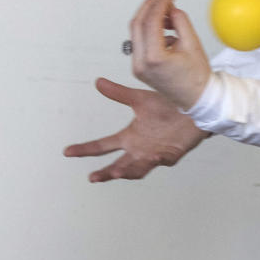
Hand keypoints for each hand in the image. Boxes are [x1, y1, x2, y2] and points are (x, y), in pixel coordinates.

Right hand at [64, 77, 207, 181]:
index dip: (86, 150)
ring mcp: (154, 154)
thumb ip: (118, 93)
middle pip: (118, 165)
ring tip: (116, 172)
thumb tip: (98, 82)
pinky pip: (160, 161)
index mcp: (130, 136)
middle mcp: (139, 148)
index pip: (103, 145)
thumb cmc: (168, 105)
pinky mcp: (170, 154)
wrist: (191, 108)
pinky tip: (150, 158)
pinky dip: (154, 161)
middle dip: (106, 172)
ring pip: (137, 169)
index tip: (68, 151)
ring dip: (127, 171)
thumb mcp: (139, 99)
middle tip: (93, 177)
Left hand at [129, 0, 211, 110]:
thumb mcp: (192, 43)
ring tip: (169, 17)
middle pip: (137, 24)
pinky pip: (139, 42)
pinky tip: (167, 32)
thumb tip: (170, 7)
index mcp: (154, 58)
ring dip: (149, 18)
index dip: (161, 3)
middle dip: (149, 6)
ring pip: (136, 32)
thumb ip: (180, 20)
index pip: (151, 21)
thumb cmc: (197, 77)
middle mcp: (141, 64)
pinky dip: (150, 31)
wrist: (197, 99)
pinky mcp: (138, 68)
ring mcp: (137, 67)